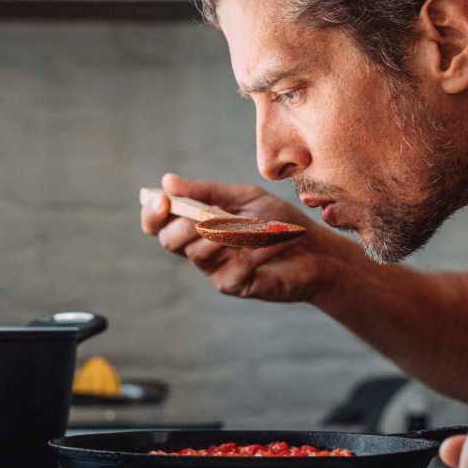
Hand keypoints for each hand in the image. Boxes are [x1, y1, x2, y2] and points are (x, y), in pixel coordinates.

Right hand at [139, 172, 364, 302]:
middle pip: (170, 241)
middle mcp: (201, 249)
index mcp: (198, 225)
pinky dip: (253, 251)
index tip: (161, 200)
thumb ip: (206, 192)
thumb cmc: (278, 221)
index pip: (160, 224)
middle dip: (183, 225)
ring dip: (225, 234)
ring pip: (198, 253)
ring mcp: (216, 270)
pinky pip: (229, 269)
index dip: (152, 214)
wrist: (315, 249)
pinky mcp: (235, 285)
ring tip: (254, 227)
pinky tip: (272, 244)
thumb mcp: (244, 197)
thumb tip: (167, 181)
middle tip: (207, 217)